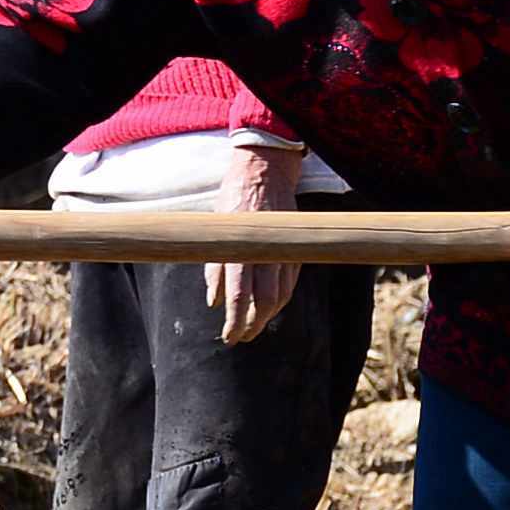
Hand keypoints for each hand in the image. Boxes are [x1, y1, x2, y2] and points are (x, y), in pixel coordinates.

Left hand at [209, 136, 305, 343]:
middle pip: (264, 303)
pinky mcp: (294, 251)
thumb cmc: (233, 200)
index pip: (239, 297)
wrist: (265, 172)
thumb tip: (214, 302)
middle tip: (241, 338)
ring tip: (252, 326)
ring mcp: (283, 252)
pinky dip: (279, 300)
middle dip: (253, 325)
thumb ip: (214, 268)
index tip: (229, 337)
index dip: (235, 322)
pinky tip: (268, 308)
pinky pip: (289, 284)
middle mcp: (265, 253)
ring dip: (267, 316)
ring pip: (281, 296)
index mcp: (241, 248)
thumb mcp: (216, 231)